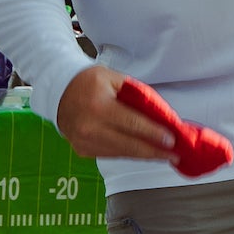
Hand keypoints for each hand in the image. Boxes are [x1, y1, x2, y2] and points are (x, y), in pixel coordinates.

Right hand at [55, 65, 179, 163]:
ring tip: (164, 154)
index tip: (172, 141)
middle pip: (129, 145)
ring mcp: (84, 142)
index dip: (154, 134)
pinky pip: (112, 154)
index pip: (133, 124)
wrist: (58, 91)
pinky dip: (129, 153)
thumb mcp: (114, 78)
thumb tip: (162, 116)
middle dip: (155, 152)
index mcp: (99, 106)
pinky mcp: (83, 150)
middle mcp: (90, 128)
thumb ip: (137, 95)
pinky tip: (143, 152)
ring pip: (122, 153)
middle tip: (175, 154)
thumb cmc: (89, 82)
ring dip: (145, 155)